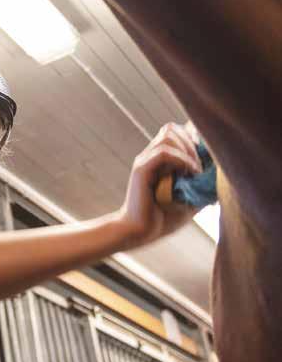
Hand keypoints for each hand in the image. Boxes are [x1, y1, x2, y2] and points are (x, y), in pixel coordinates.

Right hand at [119, 122, 202, 246]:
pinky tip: (191, 173)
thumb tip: (221, 182)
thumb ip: (201, 188)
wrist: (138, 233)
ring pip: (168, 136)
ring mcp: (144, 161)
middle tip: (201, 165)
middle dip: (192, 142)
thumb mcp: (189, 201)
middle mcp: (149, 156)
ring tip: (196, 170)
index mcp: (158, 160)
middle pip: (171, 128)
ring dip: (188, 150)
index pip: (174, 132)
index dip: (192, 137)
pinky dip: (181, 160)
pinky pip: (163, 153)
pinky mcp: (141, 170)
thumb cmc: (162, 219)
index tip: (206, 155)